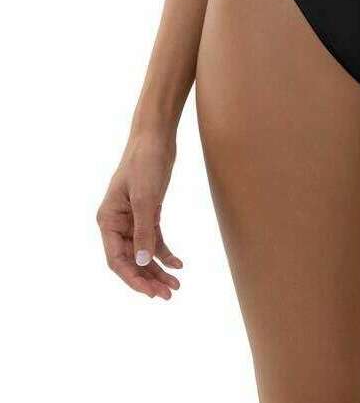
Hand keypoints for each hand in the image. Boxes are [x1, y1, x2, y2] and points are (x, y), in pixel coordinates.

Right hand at [97, 130, 182, 298]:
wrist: (156, 138)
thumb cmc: (145, 163)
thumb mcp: (146, 198)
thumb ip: (143, 231)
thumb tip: (141, 261)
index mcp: (108, 220)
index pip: (116, 259)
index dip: (133, 278)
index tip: (151, 293)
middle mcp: (117, 223)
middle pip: (130, 260)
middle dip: (147, 278)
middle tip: (168, 294)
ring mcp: (132, 219)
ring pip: (143, 253)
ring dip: (157, 269)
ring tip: (176, 285)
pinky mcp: (148, 212)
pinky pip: (154, 240)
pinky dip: (164, 253)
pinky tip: (179, 264)